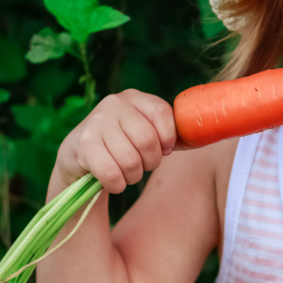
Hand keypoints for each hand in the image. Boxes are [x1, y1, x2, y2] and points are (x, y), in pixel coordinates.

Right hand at [57, 89, 178, 194]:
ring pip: (130, 160)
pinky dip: (117, 185)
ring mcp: (95, 124)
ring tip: (127, 173)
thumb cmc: (122, 145)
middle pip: (147, 140)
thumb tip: (204, 134)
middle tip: (144, 166)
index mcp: (133, 97)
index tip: (165, 151)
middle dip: (151, 162)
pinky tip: (113, 181)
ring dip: (133, 176)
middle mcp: (113, 104)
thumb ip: (168, 133)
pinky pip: (112, 174)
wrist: (78, 156)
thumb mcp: (143, 131)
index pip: (162, 112)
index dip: (169, 137)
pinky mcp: (83, 146)